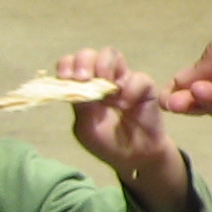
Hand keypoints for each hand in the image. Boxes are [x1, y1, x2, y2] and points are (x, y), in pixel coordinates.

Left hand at [58, 47, 171, 173]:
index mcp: (82, 88)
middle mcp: (101, 79)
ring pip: (112, 55)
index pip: (70, 65)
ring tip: (106, 85)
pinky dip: (130, 90)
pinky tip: (125, 106)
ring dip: (105, 66)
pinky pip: (138, 78)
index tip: (67, 77)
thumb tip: (77, 85)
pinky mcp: (144, 86)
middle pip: (90, 54)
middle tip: (84, 78)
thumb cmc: (107, 143)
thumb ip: (82, 106)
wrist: (134, 157)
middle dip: (85, 61)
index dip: (67, 65)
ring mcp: (123, 80)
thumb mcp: (87, 128)